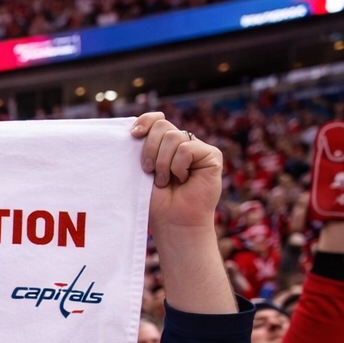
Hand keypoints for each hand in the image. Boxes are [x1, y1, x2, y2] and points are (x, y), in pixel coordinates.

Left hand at [133, 113, 222, 238]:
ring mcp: (197, 148)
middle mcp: (182, 143)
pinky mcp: (212, 155)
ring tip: (165, 181)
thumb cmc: (155, 202)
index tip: (133, 135)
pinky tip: (183, 180)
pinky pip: (187, 149)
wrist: (172, 223)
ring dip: (163, 163)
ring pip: (173, 137)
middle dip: (149, 149)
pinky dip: (178, 166)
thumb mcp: (141, 172)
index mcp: (164, 145)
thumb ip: (141, 148)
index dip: (145, 121)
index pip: (156, 119)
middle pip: (162, 126)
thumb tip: (132, 128)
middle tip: (148, 171)